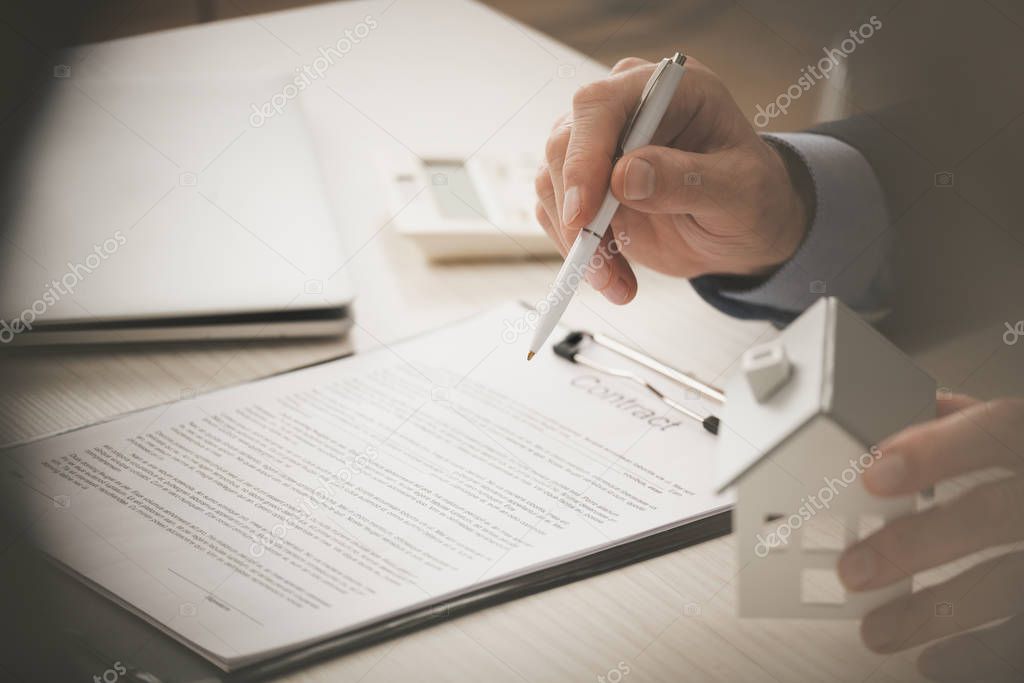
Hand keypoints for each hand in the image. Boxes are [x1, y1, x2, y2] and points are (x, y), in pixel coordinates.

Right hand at [534, 56, 811, 303]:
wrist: (742, 228)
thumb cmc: (752, 197)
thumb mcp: (740, 192)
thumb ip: (688, 180)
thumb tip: (625, 176)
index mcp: (668, 88)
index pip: (602, 105)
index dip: (584, 156)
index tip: (583, 212)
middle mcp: (625, 108)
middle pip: (565, 144)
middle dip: (573, 210)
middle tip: (595, 261)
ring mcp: (599, 146)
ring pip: (552, 184)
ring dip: (575, 240)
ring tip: (614, 279)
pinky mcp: (584, 185)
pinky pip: (558, 215)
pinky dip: (577, 252)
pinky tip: (614, 277)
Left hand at [837, 394, 1023, 680]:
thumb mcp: (1019, 428)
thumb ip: (962, 422)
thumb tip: (892, 415)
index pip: (992, 432)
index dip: (934, 453)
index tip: (873, 475)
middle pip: (991, 516)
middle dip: (918, 544)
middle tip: (855, 568)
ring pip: (1007, 585)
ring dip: (935, 612)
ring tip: (877, 629)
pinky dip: (980, 652)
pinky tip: (932, 660)